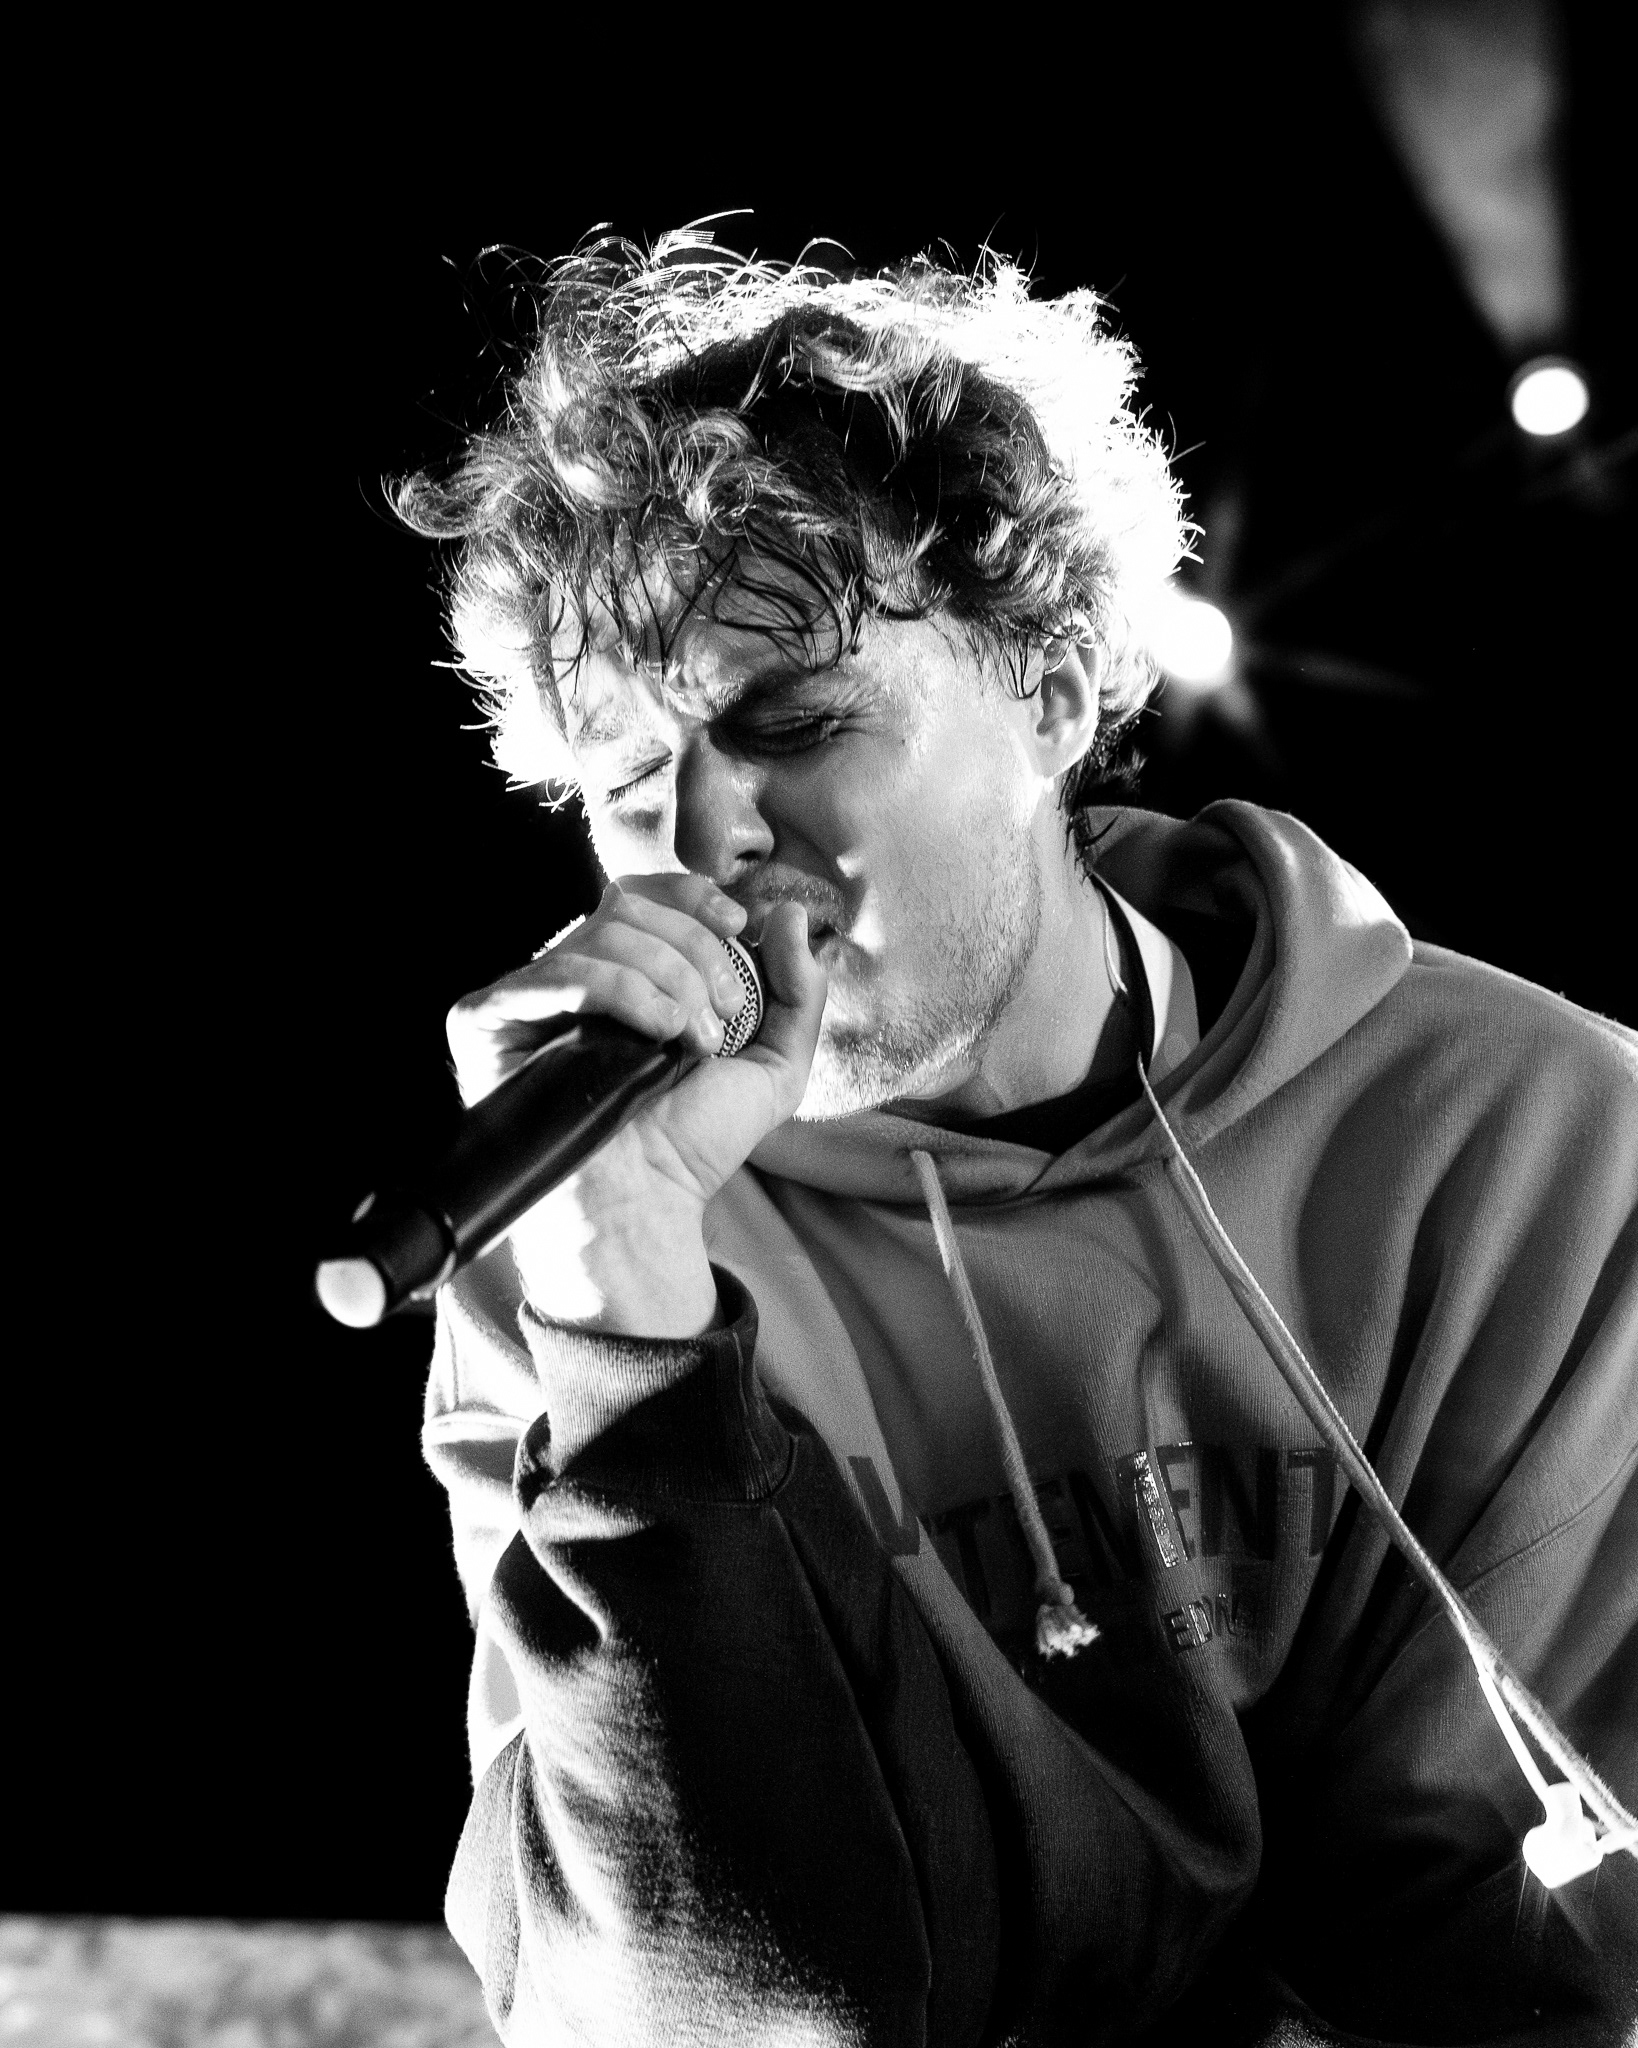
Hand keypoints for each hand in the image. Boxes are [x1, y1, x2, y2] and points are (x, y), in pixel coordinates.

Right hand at [446, 874, 826, 1336]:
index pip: (645, 894)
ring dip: (668, 981)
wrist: (643, 1206)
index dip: (692, 895)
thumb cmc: (693, 1145)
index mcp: (624, 975)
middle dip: (695, 954)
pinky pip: (554, 973)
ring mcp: (527, 997)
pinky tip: (654, 1036)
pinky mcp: (488, 1021)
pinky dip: (619, 992)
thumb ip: (796, 990)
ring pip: (601, 935)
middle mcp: (570, 978)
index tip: (736, 924)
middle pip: (631, 908)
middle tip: (720, 1019)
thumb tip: (788, 913)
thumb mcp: (773, 1067)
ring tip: (689, 1043)